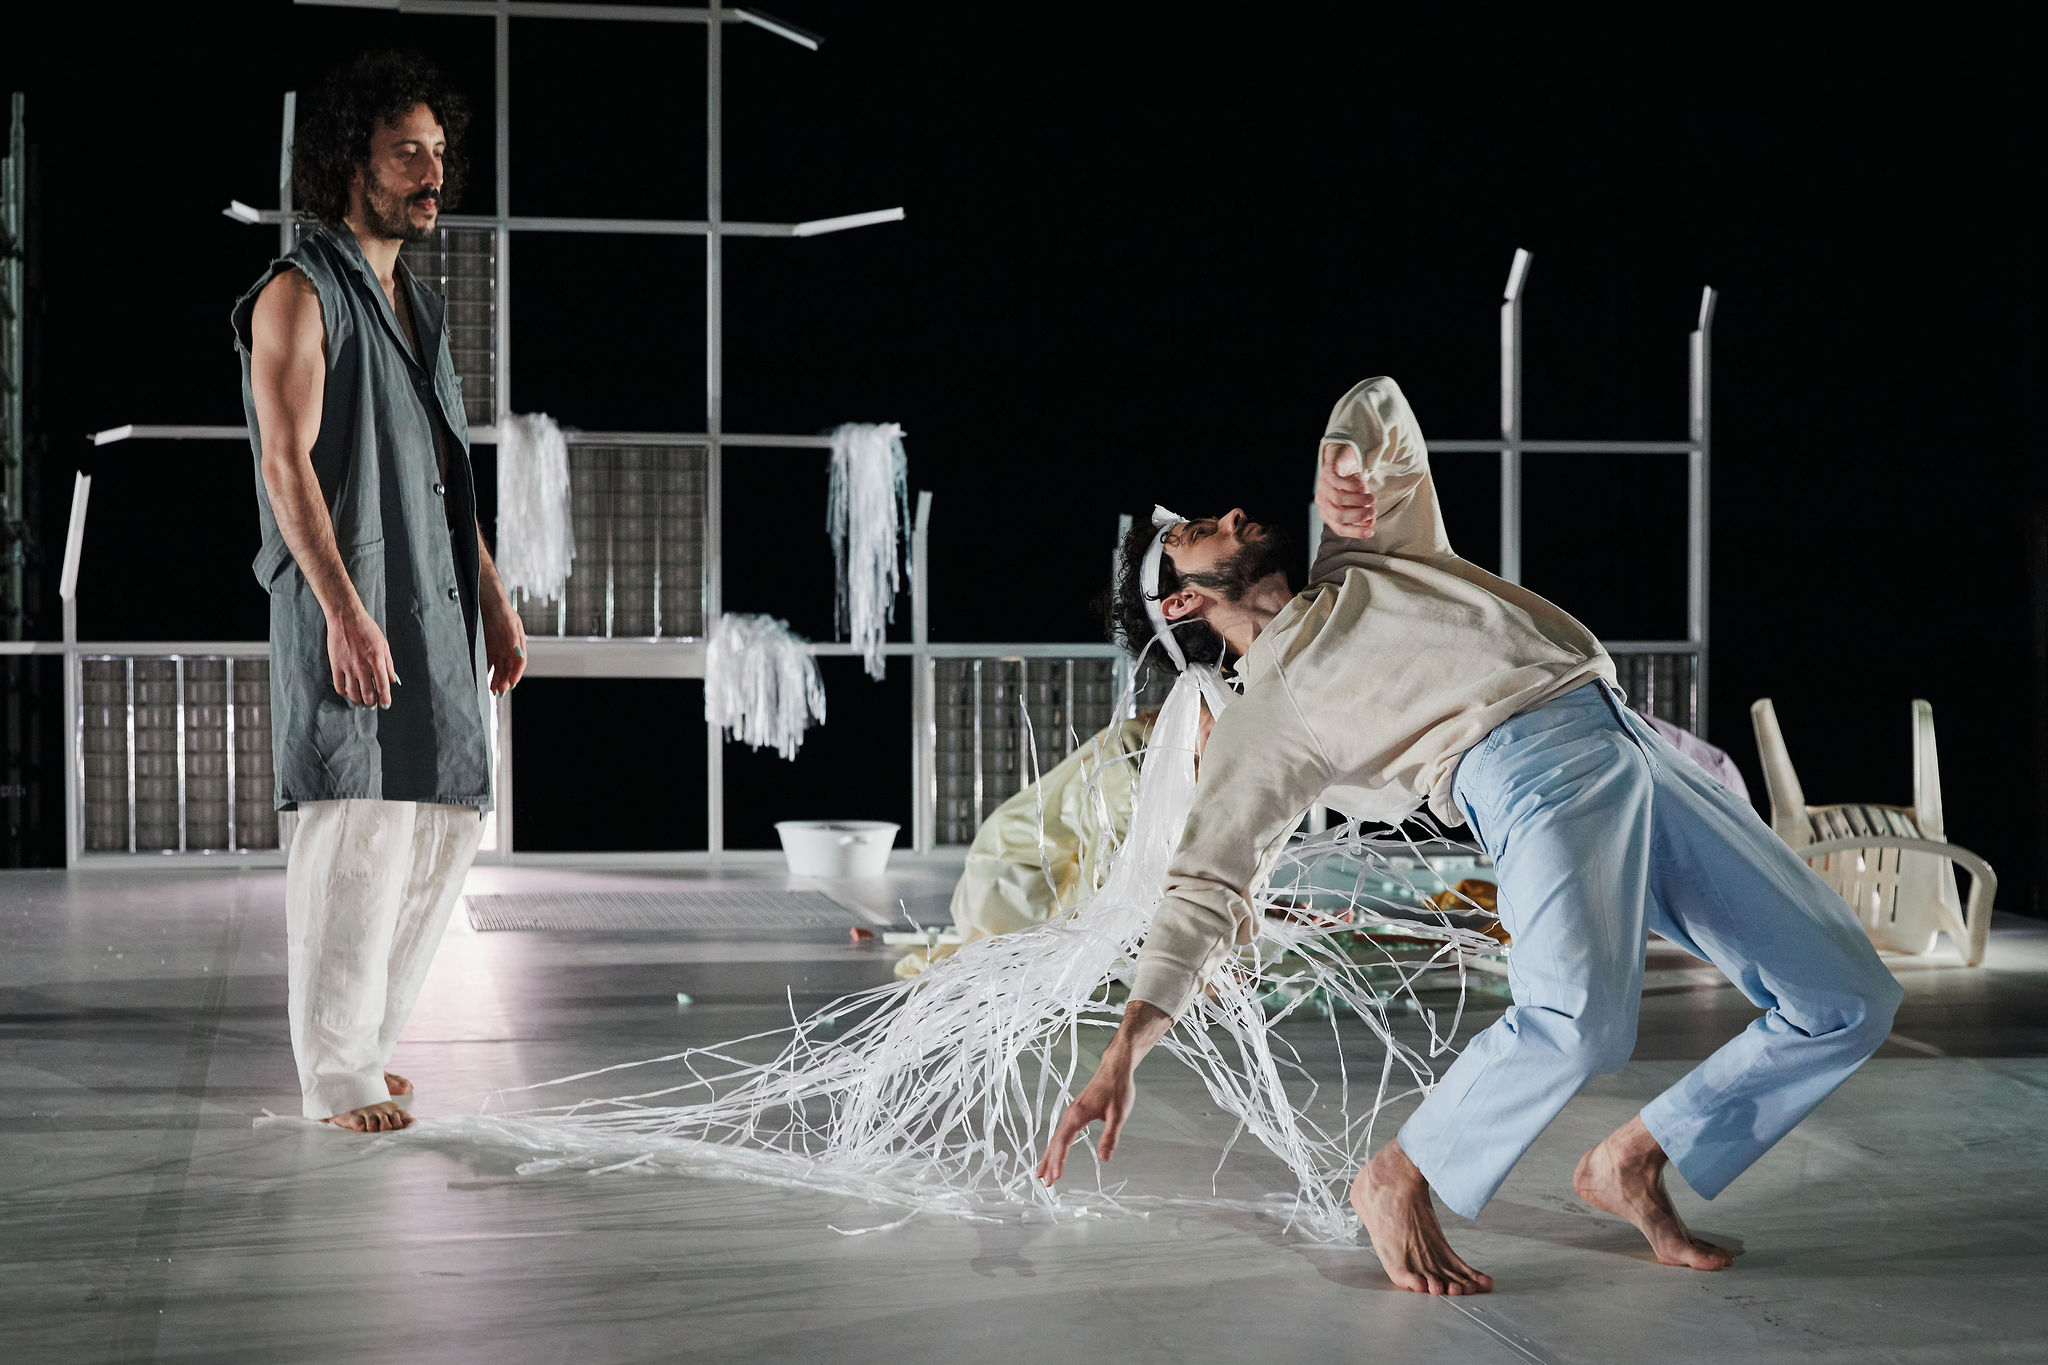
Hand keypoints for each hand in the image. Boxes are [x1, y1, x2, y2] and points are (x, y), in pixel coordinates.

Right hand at [327, 605, 397, 707]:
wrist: (346, 618)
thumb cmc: (367, 629)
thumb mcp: (384, 645)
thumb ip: (389, 664)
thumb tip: (393, 680)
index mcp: (377, 662)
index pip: (383, 687)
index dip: (385, 699)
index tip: (386, 705)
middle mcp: (363, 667)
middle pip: (368, 694)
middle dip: (372, 703)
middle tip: (373, 704)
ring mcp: (348, 667)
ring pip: (353, 693)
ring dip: (358, 701)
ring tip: (361, 701)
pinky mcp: (336, 666)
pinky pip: (339, 686)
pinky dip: (344, 693)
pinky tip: (348, 691)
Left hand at [482, 597, 527, 695]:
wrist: (488, 599)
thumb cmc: (501, 608)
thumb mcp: (509, 621)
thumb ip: (514, 638)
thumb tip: (518, 653)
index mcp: (518, 641)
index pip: (520, 661)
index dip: (516, 674)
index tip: (512, 684)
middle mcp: (510, 647)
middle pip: (509, 667)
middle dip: (505, 680)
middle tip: (500, 692)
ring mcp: (499, 647)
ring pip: (500, 667)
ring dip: (497, 679)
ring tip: (492, 691)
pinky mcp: (489, 646)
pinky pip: (489, 662)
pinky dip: (488, 671)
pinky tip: (484, 678)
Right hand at [1036, 1050, 1136, 1184]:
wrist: (1115, 1069)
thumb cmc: (1117, 1089)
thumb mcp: (1118, 1115)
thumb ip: (1110, 1137)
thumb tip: (1105, 1158)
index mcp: (1077, 1116)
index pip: (1063, 1142)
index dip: (1058, 1161)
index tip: (1055, 1177)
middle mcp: (1070, 1115)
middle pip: (1055, 1143)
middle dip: (1049, 1163)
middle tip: (1046, 1183)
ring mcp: (1071, 1113)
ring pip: (1056, 1138)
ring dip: (1049, 1156)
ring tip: (1041, 1173)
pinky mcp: (1076, 1113)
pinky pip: (1061, 1133)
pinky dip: (1056, 1146)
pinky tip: (1055, 1152)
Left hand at [1317, 440, 1376, 538]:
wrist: (1342, 458)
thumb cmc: (1350, 484)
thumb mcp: (1358, 501)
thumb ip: (1363, 512)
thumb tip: (1370, 524)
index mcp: (1328, 513)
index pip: (1339, 528)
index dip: (1355, 532)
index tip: (1371, 531)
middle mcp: (1323, 501)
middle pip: (1337, 516)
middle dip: (1358, 516)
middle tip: (1373, 512)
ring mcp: (1323, 486)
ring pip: (1338, 499)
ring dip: (1358, 501)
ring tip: (1372, 499)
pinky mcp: (1327, 472)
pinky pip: (1337, 481)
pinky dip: (1352, 486)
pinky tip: (1363, 487)